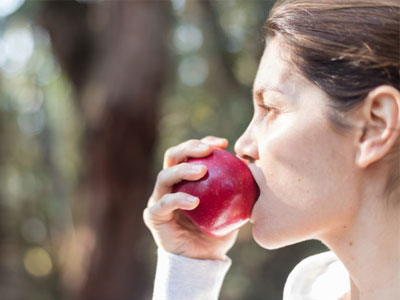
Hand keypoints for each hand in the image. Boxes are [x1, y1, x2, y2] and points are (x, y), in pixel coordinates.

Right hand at [143, 136, 238, 260]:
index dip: (204, 143)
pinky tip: (194, 201)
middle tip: (209, 150)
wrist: (204, 260)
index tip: (223, 144)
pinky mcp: (154, 216)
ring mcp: (159, 199)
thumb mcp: (233, 206)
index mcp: (185, 178)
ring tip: (202, 172)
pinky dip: (178, 199)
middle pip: (172, 156)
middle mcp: (170, 185)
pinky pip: (163, 204)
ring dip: (183, 170)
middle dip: (189, 148)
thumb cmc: (218, 230)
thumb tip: (251, 164)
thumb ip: (238, 187)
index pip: (190, 153)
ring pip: (164, 176)